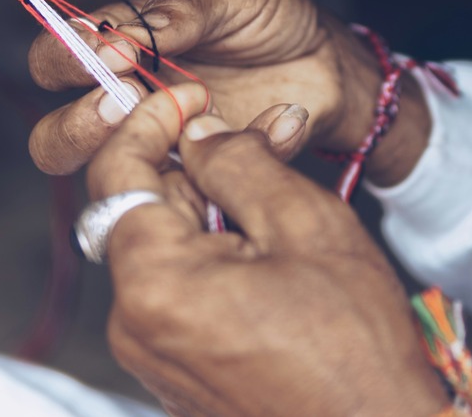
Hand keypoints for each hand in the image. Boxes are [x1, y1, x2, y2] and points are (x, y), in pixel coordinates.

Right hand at [27, 0, 428, 185]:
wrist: (330, 62)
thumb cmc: (271, 22)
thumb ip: (181, 11)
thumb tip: (120, 32)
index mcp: (118, 52)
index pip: (52, 62)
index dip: (65, 60)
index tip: (109, 53)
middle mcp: (128, 108)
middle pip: (54, 140)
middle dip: (78, 127)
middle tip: (124, 102)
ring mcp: (163, 153)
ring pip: (110, 181)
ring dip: (139, 155)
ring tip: (195, 114)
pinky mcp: (208, 184)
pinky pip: (201, 191)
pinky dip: (243, 153)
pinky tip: (282, 120)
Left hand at [86, 83, 446, 415]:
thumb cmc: (355, 347)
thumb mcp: (305, 226)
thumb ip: (239, 163)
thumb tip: (197, 132)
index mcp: (155, 283)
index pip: (116, 172)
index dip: (150, 119)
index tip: (191, 97)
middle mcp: (134, 326)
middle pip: (140, 212)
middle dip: (193, 167)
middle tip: (256, 141)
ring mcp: (151, 358)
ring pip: (162, 251)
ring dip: (208, 212)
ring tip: (275, 201)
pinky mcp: (174, 375)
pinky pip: (176, 293)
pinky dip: (210, 257)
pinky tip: (265, 253)